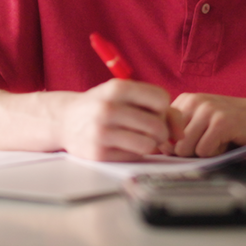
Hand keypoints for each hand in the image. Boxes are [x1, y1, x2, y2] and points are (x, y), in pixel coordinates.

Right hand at [57, 79, 183, 160]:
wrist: (65, 120)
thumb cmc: (104, 106)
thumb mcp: (127, 96)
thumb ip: (162, 109)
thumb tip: (180, 134)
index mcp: (117, 88)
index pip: (161, 99)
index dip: (163, 108)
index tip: (153, 111)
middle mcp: (108, 108)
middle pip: (158, 125)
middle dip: (160, 131)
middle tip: (150, 130)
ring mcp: (102, 131)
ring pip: (148, 144)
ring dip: (149, 144)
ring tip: (139, 138)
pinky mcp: (98, 153)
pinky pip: (134, 157)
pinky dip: (134, 153)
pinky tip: (123, 145)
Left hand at [170, 92, 245, 157]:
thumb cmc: (236, 124)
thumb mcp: (203, 124)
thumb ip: (181, 133)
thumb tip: (159, 149)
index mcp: (186, 100)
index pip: (163, 132)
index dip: (178, 145)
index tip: (197, 140)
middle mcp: (193, 100)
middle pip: (174, 145)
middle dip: (192, 151)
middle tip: (213, 139)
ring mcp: (207, 109)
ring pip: (186, 149)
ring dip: (206, 152)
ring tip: (222, 139)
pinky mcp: (221, 121)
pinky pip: (204, 151)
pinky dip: (217, 153)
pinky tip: (230, 140)